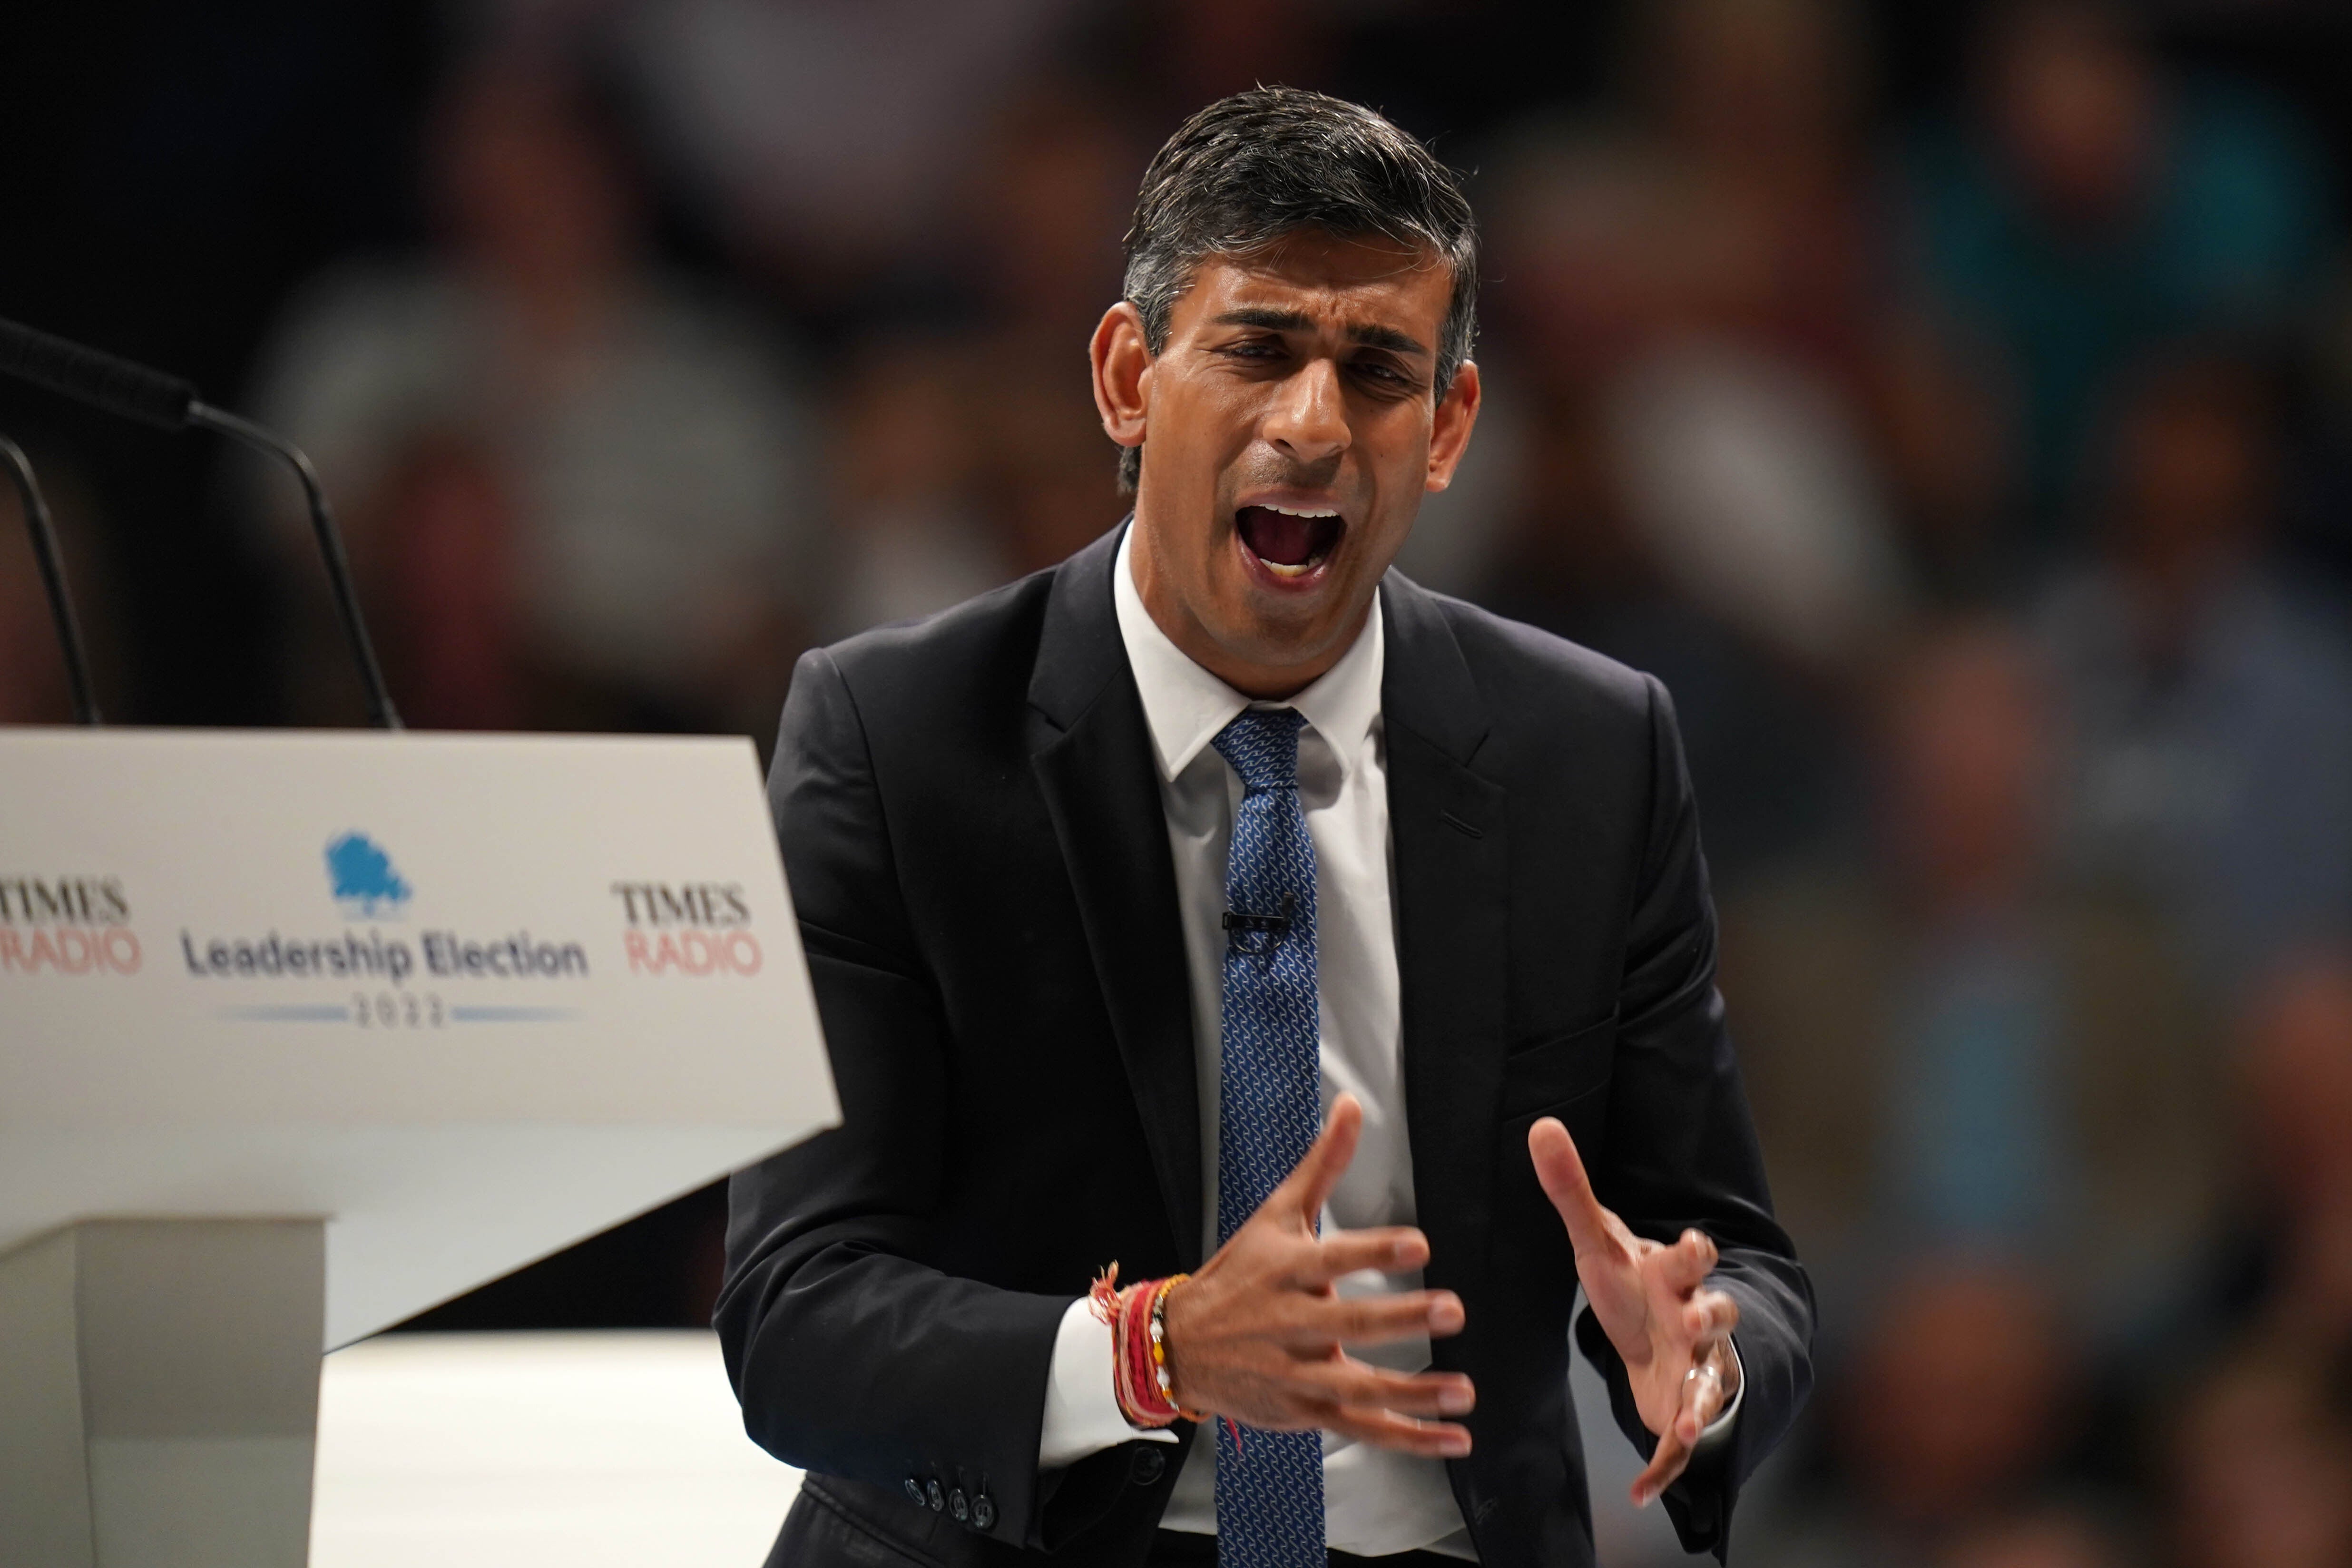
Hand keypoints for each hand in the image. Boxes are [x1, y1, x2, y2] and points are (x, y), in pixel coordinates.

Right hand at [1161, 1094, 1474, 1456]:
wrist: (1178, 1346)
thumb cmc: (1238, 1274)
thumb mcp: (1276, 1214)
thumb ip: (1322, 1164)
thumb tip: (1350, 1104)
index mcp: (1286, 1271)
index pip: (1333, 1258)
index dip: (1375, 1252)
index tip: (1420, 1246)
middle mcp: (1290, 1323)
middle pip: (1350, 1323)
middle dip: (1401, 1319)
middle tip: (1453, 1309)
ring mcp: (1297, 1373)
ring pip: (1359, 1387)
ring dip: (1414, 1394)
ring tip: (1463, 1392)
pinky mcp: (1305, 1412)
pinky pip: (1362, 1430)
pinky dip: (1408, 1439)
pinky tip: (1455, 1441)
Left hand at [1529, 1117, 1739, 1506]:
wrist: (1656, 1328)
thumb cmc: (1630, 1279)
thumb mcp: (1597, 1239)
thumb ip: (1570, 1188)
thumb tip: (1540, 1125)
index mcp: (1671, 1273)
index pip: (1692, 1256)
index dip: (1694, 1250)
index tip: (1692, 1244)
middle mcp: (1694, 1319)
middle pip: (1717, 1316)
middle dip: (1714, 1319)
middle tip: (1703, 1322)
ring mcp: (1696, 1367)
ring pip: (1710, 1384)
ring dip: (1701, 1402)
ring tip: (1685, 1423)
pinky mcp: (1682, 1406)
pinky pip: (1680, 1442)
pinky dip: (1664, 1467)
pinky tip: (1642, 1491)